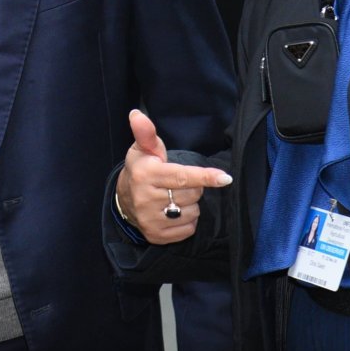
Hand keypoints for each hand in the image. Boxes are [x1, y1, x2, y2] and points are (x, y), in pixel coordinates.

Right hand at [116, 109, 230, 245]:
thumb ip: (146, 133)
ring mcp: (151, 220)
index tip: (225, 178)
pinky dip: (187, 220)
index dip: (205, 177)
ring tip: (175, 197)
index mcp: (146, 174)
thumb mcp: (143, 149)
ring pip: (192, 212)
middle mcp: (146, 199)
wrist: (123, 200)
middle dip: (193, 186)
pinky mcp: (156, 236)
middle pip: (192, 194)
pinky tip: (174, 212)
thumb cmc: (141, 168)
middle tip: (179, 182)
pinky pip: (188, 229)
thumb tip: (137, 114)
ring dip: (190, 204)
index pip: (181, 176)